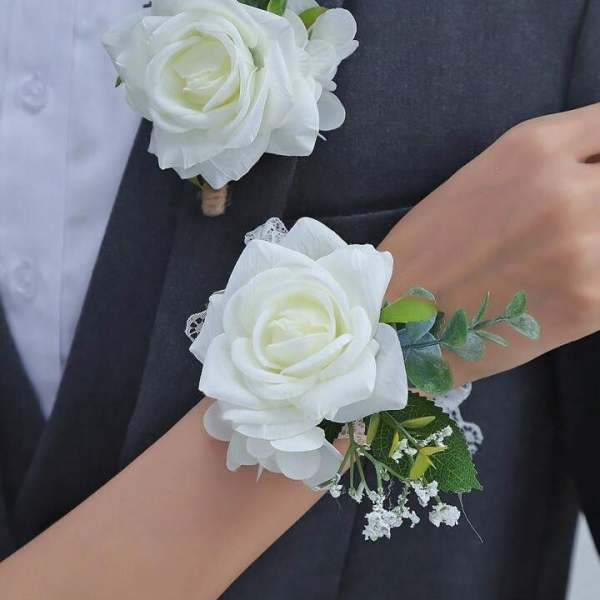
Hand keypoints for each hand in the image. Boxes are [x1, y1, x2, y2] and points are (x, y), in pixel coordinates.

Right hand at [380, 103, 599, 383]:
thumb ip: (550, 160)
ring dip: (595, 237)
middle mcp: (570, 190)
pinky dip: (595, 276)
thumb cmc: (431, 247)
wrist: (404, 320)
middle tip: (574, 221)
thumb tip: (596, 166)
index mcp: (535, 148)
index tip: (592, 170)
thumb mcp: (484, 177)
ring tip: (562, 254)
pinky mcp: (594, 302)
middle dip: (598, 196)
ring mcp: (587, 248)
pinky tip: (564, 283)